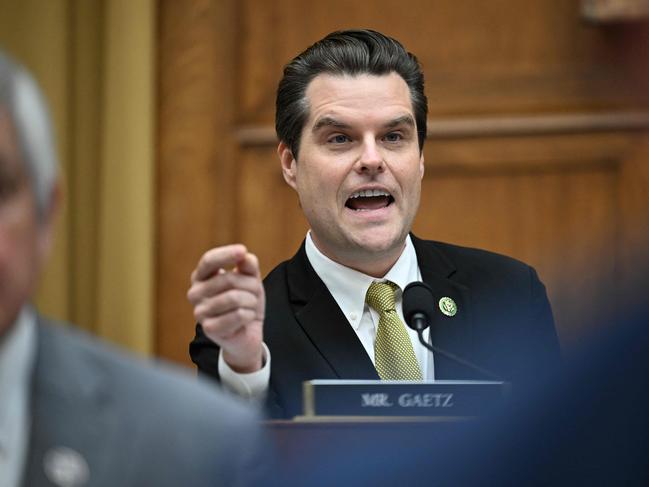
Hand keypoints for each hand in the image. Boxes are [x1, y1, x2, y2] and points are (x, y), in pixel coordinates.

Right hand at [187, 244, 264, 372]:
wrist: (246, 334)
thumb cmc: (245, 302)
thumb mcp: (250, 279)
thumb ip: (248, 266)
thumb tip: (245, 257)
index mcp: (201, 277)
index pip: (208, 260)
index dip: (225, 254)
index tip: (242, 251)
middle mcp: (195, 293)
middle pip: (229, 279)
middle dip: (251, 284)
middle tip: (255, 292)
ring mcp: (199, 312)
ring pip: (235, 298)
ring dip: (251, 301)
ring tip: (250, 305)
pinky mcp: (209, 328)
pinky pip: (238, 314)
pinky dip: (250, 315)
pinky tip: (246, 318)